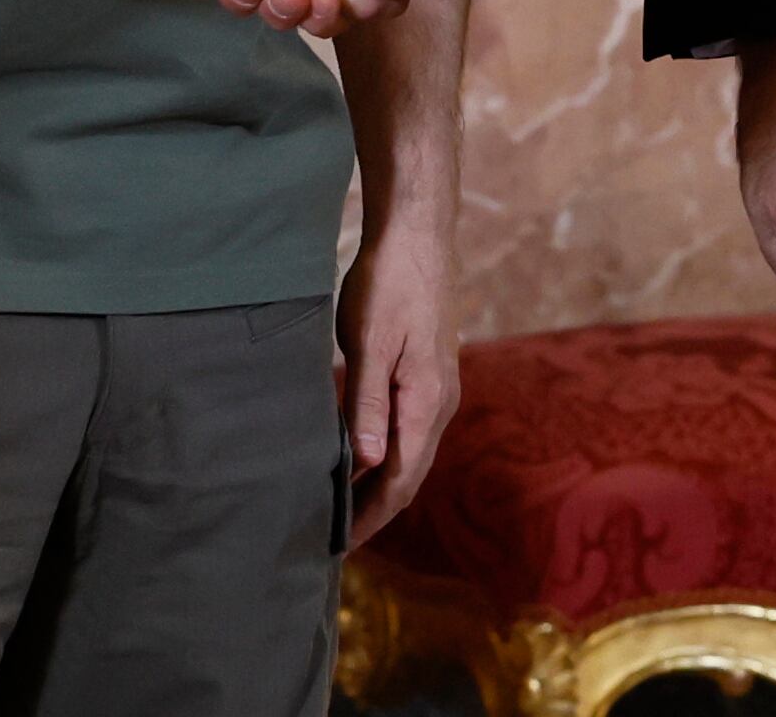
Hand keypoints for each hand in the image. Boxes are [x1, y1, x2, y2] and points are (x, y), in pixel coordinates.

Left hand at [336, 216, 463, 547]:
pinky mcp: (429, 372)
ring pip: (411, 453)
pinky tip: (361, 455)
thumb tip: (371, 464)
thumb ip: (369, 403)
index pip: (401, 480)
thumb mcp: (370, 342)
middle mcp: (441, 403)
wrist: (419, 232)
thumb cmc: (390, 282)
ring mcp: (439, 388)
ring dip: (380, 483)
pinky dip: (386, 454)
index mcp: (428, 403)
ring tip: (342, 506)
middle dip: (374, 509)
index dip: (371, 516)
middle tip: (334, 536)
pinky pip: (409, 429)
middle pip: (410, 475)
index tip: (339, 543)